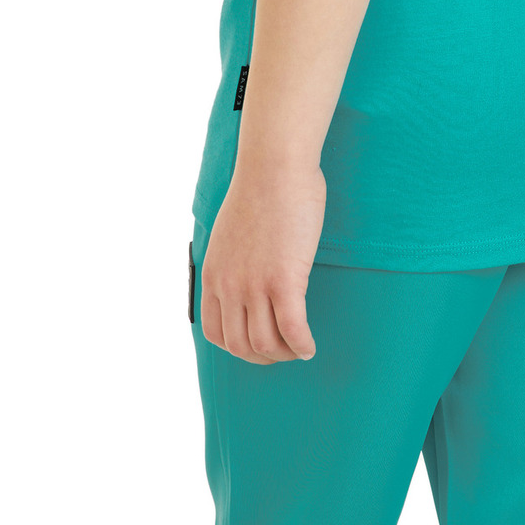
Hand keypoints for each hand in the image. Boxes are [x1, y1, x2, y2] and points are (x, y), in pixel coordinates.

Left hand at [200, 162, 324, 362]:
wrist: (274, 167)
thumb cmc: (261, 190)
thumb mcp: (230, 232)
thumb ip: (233, 260)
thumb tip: (248, 273)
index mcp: (214, 274)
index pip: (215, 333)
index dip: (239, 348)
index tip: (260, 343)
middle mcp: (229, 285)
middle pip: (240, 346)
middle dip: (264, 358)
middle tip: (285, 351)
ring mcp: (254, 285)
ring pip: (266, 345)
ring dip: (286, 354)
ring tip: (300, 347)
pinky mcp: (283, 280)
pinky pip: (293, 331)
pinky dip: (303, 345)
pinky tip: (311, 344)